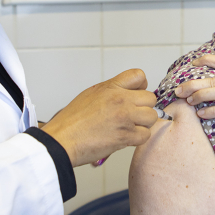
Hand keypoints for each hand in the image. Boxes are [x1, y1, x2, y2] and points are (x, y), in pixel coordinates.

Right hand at [43, 69, 158, 166]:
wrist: (63, 139)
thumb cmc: (72, 121)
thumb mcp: (91, 94)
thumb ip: (112, 91)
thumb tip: (129, 93)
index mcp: (111, 87)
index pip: (139, 75)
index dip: (141, 87)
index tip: (136, 95)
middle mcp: (120, 99)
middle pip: (150, 99)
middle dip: (144, 108)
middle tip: (133, 116)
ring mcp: (124, 117)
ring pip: (152, 117)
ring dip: (143, 124)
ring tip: (129, 128)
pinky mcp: (125, 135)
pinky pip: (145, 135)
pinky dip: (137, 139)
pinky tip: (125, 138)